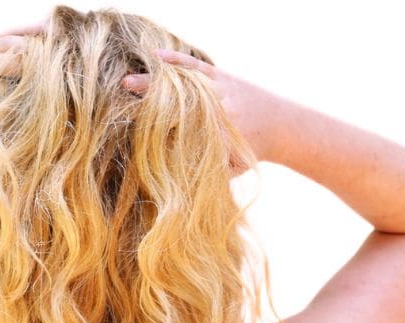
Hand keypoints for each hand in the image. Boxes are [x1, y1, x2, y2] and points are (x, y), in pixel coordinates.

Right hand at [121, 48, 283, 171]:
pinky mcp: (222, 76)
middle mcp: (218, 111)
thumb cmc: (252, 154)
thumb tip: (171, 184)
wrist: (283, 127)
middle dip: (148, 104)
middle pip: (175, 106)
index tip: (132, 131)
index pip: (179, 132)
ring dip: (154, 83)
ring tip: (127, 83)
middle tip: (121, 103)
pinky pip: (194, 66)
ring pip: (182, 85)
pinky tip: (155, 57)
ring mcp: (220, 91)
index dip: (154, 130)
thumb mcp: (229, 170)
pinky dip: (175, 61)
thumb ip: (204, 173)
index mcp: (218, 136)